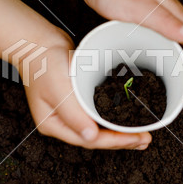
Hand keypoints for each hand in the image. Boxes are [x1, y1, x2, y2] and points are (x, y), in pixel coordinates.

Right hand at [22, 30, 151, 149]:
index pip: (88, 140)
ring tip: (141, 135)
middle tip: (144, 139)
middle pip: (96, 138)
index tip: (135, 139)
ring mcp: (70, 112)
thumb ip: (73, 113)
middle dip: (121, 141)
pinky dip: (114, 118)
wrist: (38, 42)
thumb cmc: (43, 61)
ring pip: (99, 128)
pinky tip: (126, 119)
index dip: (114, 142)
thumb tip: (90, 136)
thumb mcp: (57, 87)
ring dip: (120, 132)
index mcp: (53, 124)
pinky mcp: (78, 101)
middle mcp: (62, 121)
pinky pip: (99, 114)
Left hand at [80, 0, 182, 88]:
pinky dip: (160, 59)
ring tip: (165, 83)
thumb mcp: (141, 8)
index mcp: (175, 15)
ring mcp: (159, 22)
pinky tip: (149, 68)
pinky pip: (160, 45)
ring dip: (175, 66)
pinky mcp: (146, 25)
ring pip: (176, 47)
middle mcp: (171, 19)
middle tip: (177, 89)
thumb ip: (165, 22)